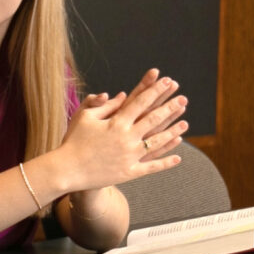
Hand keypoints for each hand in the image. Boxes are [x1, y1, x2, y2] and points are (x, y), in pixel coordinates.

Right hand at [46, 68, 186, 195]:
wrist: (67, 169)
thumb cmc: (73, 140)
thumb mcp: (85, 117)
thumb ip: (105, 105)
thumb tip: (122, 95)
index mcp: (116, 122)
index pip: (140, 102)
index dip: (155, 90)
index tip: (166, 81)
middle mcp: (126, 138)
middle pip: (153, 119)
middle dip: (169, 107)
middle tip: (183, 98)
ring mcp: (129, 156)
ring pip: (157, 142)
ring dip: (172, 132)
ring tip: (185, 123)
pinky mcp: (129, 172)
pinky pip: (151, 167)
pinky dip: (165, 162)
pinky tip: (177, 157)